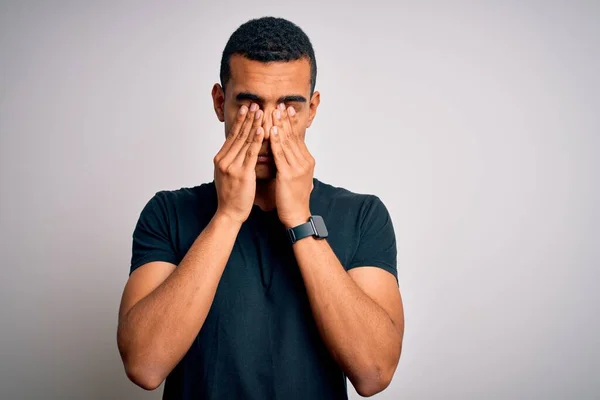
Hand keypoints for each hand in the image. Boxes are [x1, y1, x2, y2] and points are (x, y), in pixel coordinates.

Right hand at [213, 103, 263, 223]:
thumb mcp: (228, 174)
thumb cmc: (231, 196)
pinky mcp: (241, 174)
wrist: (229, 213)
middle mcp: (224, 160)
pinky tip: (262, 130)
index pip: (232, 136)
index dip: (240, 121)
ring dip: (253, 124)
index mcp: (221, 158)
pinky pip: (251, 154)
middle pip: (238, 135)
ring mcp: (232, 166)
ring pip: (244, 141)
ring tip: (260, 112)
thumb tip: (238, 150)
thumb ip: (232, 161)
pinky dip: (257, 140)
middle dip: (247, 118)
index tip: (247, 109)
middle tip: (254, 104)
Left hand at [270, 103, 314, 227]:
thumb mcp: (294, 176)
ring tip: (274, 112)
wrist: (296, 215)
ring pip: (287, 142)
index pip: (297, 137)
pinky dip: (275, 141)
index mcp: (307, 160)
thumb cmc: (292, 198)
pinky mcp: (289, 174)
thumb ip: (291, 162)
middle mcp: (305, 161)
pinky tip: (270, 131)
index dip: (290, 123)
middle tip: (280, 104)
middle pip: (293, 136)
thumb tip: (285, 152)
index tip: (285, 109)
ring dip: (279, 125)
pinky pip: (280, 154)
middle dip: (285, 119)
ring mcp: (298, 167)